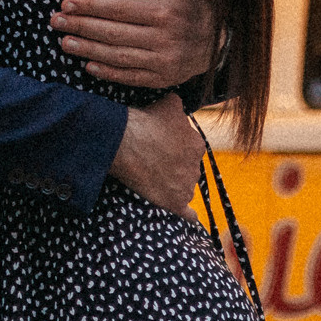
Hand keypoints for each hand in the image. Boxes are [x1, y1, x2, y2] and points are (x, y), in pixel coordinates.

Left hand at [50, 0, 215, 89]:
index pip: (119, 9)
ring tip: (65, 43)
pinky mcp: (162, 79)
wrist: (220, 43)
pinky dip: (108, 73)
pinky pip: (131, 77)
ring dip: (88, 50)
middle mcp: (163, 39)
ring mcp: (163, 61)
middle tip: (55, 22)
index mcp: (164, 12)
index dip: (91, 6)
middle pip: (113, 33)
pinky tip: (88, 66)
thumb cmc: (197, 4)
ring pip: (118, 56)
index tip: (66, 3)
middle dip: (81, 27)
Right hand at [107, 94, 207, 216]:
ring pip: (184, 186)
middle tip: (154, 159)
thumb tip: (180, 107)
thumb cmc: (145, 121)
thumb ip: (180, 107)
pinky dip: (189, 215)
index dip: (174, 145)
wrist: (123, 143)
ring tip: (154, 177)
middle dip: (174, 164)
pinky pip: (188, 213)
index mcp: (196, 144)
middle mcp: (196, 166)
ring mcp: (186, 186)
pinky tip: (190, 216)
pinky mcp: (174, 202)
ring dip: (174, 183)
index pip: (190, 147)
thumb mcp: (169, 104)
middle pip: (187, 167)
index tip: (159, 143)